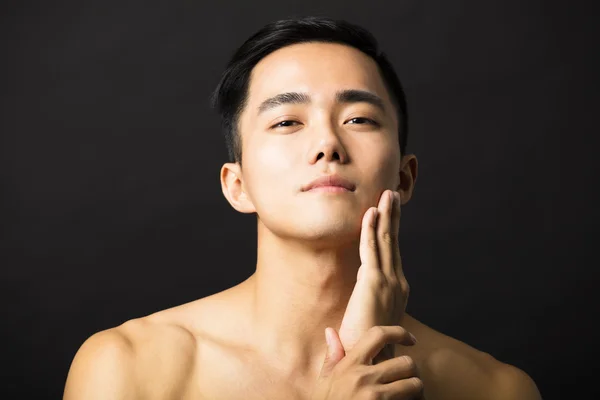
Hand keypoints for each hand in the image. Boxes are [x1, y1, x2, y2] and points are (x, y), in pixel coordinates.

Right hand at [311, 325, 422, 399]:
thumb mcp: (324, 383)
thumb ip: (331, 357)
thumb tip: (330, 330)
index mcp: (349, 365)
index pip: (378, 335)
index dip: (399, 332)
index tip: (410, 339)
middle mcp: (363, 378)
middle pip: (406, 362)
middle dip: (411, 371)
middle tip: (409, 377)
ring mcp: (375, 397)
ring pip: (415, 385)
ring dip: (416, 390)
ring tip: (410, 394)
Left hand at [338, 190, 408, 362]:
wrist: (372, 365)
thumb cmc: (366, 349)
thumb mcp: (360, 331)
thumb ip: (348, 329)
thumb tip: (331, 332)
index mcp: (395, 290)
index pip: (392, 254)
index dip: (390, 232)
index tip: (387, 213)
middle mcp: (397, 282)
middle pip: (394, 242)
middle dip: (393, 217)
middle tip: (391, 194)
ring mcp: (388, 281)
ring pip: (387, 240)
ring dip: (386, 215)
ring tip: (386, 194)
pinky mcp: (374, 283)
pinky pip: (371, 249)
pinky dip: (371, 229)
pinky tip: (370, 212)